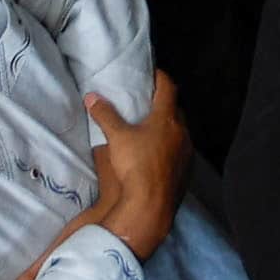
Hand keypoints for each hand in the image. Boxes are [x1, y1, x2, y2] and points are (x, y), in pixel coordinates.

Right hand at [82, 83, 187, 252]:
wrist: (151, 205)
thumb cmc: (135, 166)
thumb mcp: (117, 138)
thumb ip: (105, 115)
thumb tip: (92, 97)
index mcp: (167, 119)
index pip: (168, 88)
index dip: (161, 78)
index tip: (153, 73)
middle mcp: (182, 133)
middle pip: (176, 110)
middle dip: (164, 104)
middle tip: (149, 102)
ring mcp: (187, 153)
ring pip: (180, 132)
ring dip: (169, 128)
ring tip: (152, 129)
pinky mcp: (186, 172)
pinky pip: (180, 152)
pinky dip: (171, 147)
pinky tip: (158, 155)